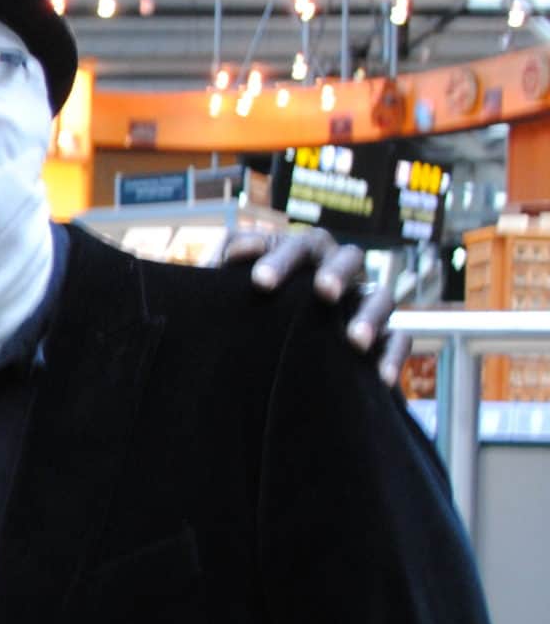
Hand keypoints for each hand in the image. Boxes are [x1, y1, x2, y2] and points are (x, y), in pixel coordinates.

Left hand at [219, 227, 408, 388]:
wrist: (268, 359)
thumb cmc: (249, 309)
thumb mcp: (231, 289)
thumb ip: (224, 265)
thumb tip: (234, 253)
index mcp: (304, 257)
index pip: (299, 246)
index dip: (282, 259)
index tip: (260, 283)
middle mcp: (339, 274)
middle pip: (348, 258)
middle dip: (337, 273)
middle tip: (323, 291)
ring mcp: (364, 303)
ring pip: (382, 297)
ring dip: (371, 315)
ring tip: (354, 340)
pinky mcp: (383, 337)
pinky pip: (399, 340)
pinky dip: (393, 355)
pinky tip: (380, 377)